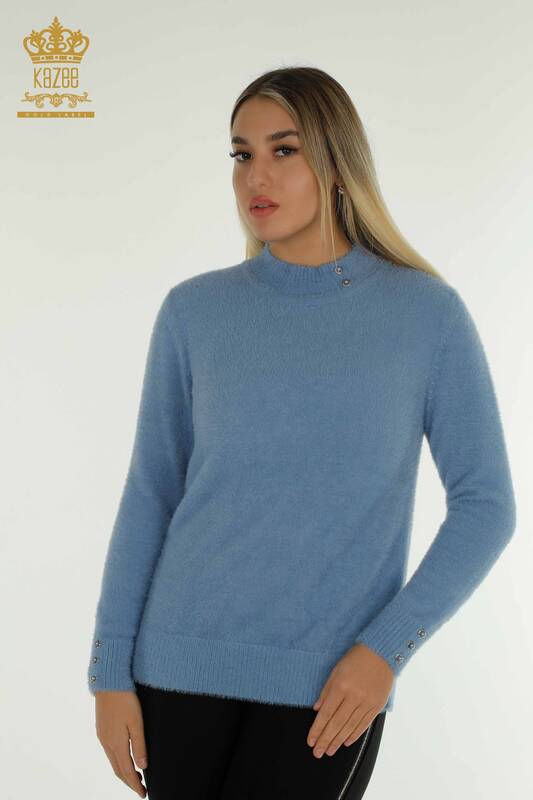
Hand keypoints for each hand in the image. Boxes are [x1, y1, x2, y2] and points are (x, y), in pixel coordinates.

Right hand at [95, 690, 147, 796]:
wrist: (108, 682)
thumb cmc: (125, 699)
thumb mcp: (136, 722)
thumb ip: (139, 745)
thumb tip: (143, 767)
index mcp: (116, 743)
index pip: (127, 771)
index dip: (135, 785)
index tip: (144, 794)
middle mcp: (106, 743)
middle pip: (118, 770)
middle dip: (129, 781)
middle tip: (141, 789)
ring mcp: (102, 736)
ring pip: (113, 761)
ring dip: (124, 771)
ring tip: (137, 776)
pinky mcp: (101, 729)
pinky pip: (109, 752)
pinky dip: (118, 761)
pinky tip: (125, 757)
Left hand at [306, 643, 392, 758]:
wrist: (381, 652)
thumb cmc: (355, 658)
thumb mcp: (336, 670)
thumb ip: (326, 690)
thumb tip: (317, 709)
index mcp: (341, 687)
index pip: (325, 713)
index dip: (317, 729)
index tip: (310, 741)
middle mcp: (354, 697)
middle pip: (336, 724)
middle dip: (325, 740)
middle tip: (318, 753)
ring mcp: (367, 702)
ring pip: (350, 727)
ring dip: (338, 741)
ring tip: (329, 751)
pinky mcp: (377, 705)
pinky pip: (364, 724)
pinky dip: (354, 734)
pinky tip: (346, 742)